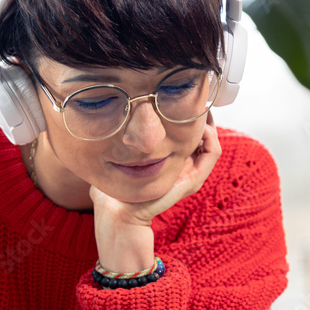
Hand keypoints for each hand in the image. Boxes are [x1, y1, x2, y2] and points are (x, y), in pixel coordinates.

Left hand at [88, 111, 221, 226]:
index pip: (188, 135)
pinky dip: (210, 137)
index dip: (188, 115)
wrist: (119, 212)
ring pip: (212, 142)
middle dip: (201, 115)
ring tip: (199, 108)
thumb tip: (96, 130)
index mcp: (170, 163)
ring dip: (209, 123)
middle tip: (194, 98)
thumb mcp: (115, 161)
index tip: (180, 98)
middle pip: (204, 135)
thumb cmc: (113, 192)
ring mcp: (190, 174)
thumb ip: (112, 149)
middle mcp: (184, 167)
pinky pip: (212, 153)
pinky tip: (198, 125)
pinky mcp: (192, 179)